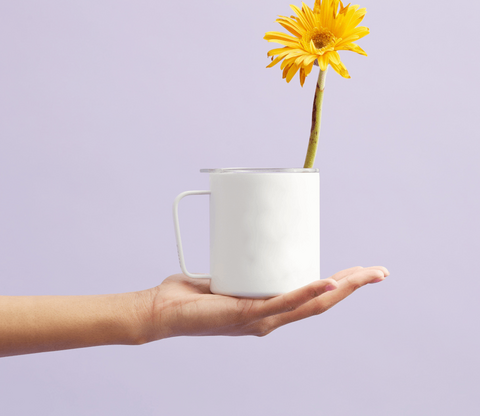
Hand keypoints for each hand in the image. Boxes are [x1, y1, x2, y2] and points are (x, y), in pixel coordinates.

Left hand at [139, 266, 388, 339]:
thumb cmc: (191, 295)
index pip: (313, 297)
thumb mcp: (226, 273)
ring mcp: (261, 319)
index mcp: (269, 308)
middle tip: (379, 272)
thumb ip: (240, 259)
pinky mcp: (246, 314)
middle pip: (322, 303)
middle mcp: (271, 317)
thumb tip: (246, 231)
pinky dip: (307, 293)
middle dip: (353, 286)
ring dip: (341, 289)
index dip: (340, 285)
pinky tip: (329, 283)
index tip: (360, 271)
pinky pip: (282, 303)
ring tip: (366, 274)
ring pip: (311, 305)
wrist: (163, 311)